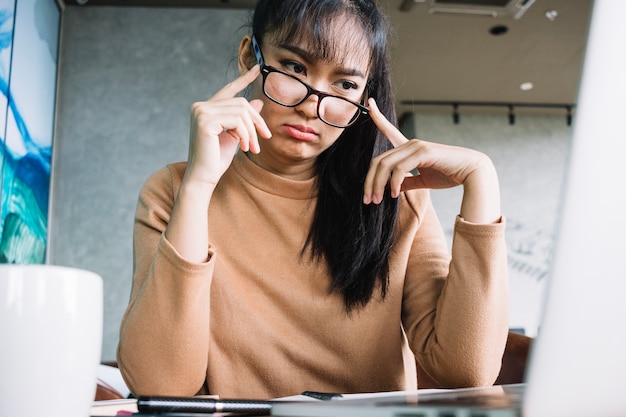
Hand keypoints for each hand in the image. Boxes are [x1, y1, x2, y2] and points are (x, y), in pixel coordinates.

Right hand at [185, 65, 271, 186]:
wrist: (204, 177)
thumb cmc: (216, 159)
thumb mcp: (235, 136)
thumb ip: (244, 119)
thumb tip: (257, 103)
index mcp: (205, 108)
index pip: (228, 90)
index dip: (244, 79)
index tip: (258, 68)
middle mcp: (200, 106)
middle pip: (241, 103)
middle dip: (256, 121)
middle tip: (264, 138)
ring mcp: (201, 112)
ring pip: (241, 112)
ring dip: (252, 131)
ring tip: (252, 148)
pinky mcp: (205, 121)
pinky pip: (237, 120)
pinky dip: (245, 134)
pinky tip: (244, 147)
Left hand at [363, 98, 500, 222]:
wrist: (472, 173)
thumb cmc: (450, 175)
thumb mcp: (424, 180)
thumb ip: (408, 182)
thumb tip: (394, 188)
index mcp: (410, 148)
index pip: (389, 131)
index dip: (378, 117)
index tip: (369, 103)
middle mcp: (410, 144)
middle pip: (378, 161)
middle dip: (369, 182)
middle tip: (367, 200)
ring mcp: (416, 146)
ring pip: (385, 165)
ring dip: (377, 185)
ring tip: (377, 200)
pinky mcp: (423, 153)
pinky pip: (399, 169)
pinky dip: (393, 184)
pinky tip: (394, 195)